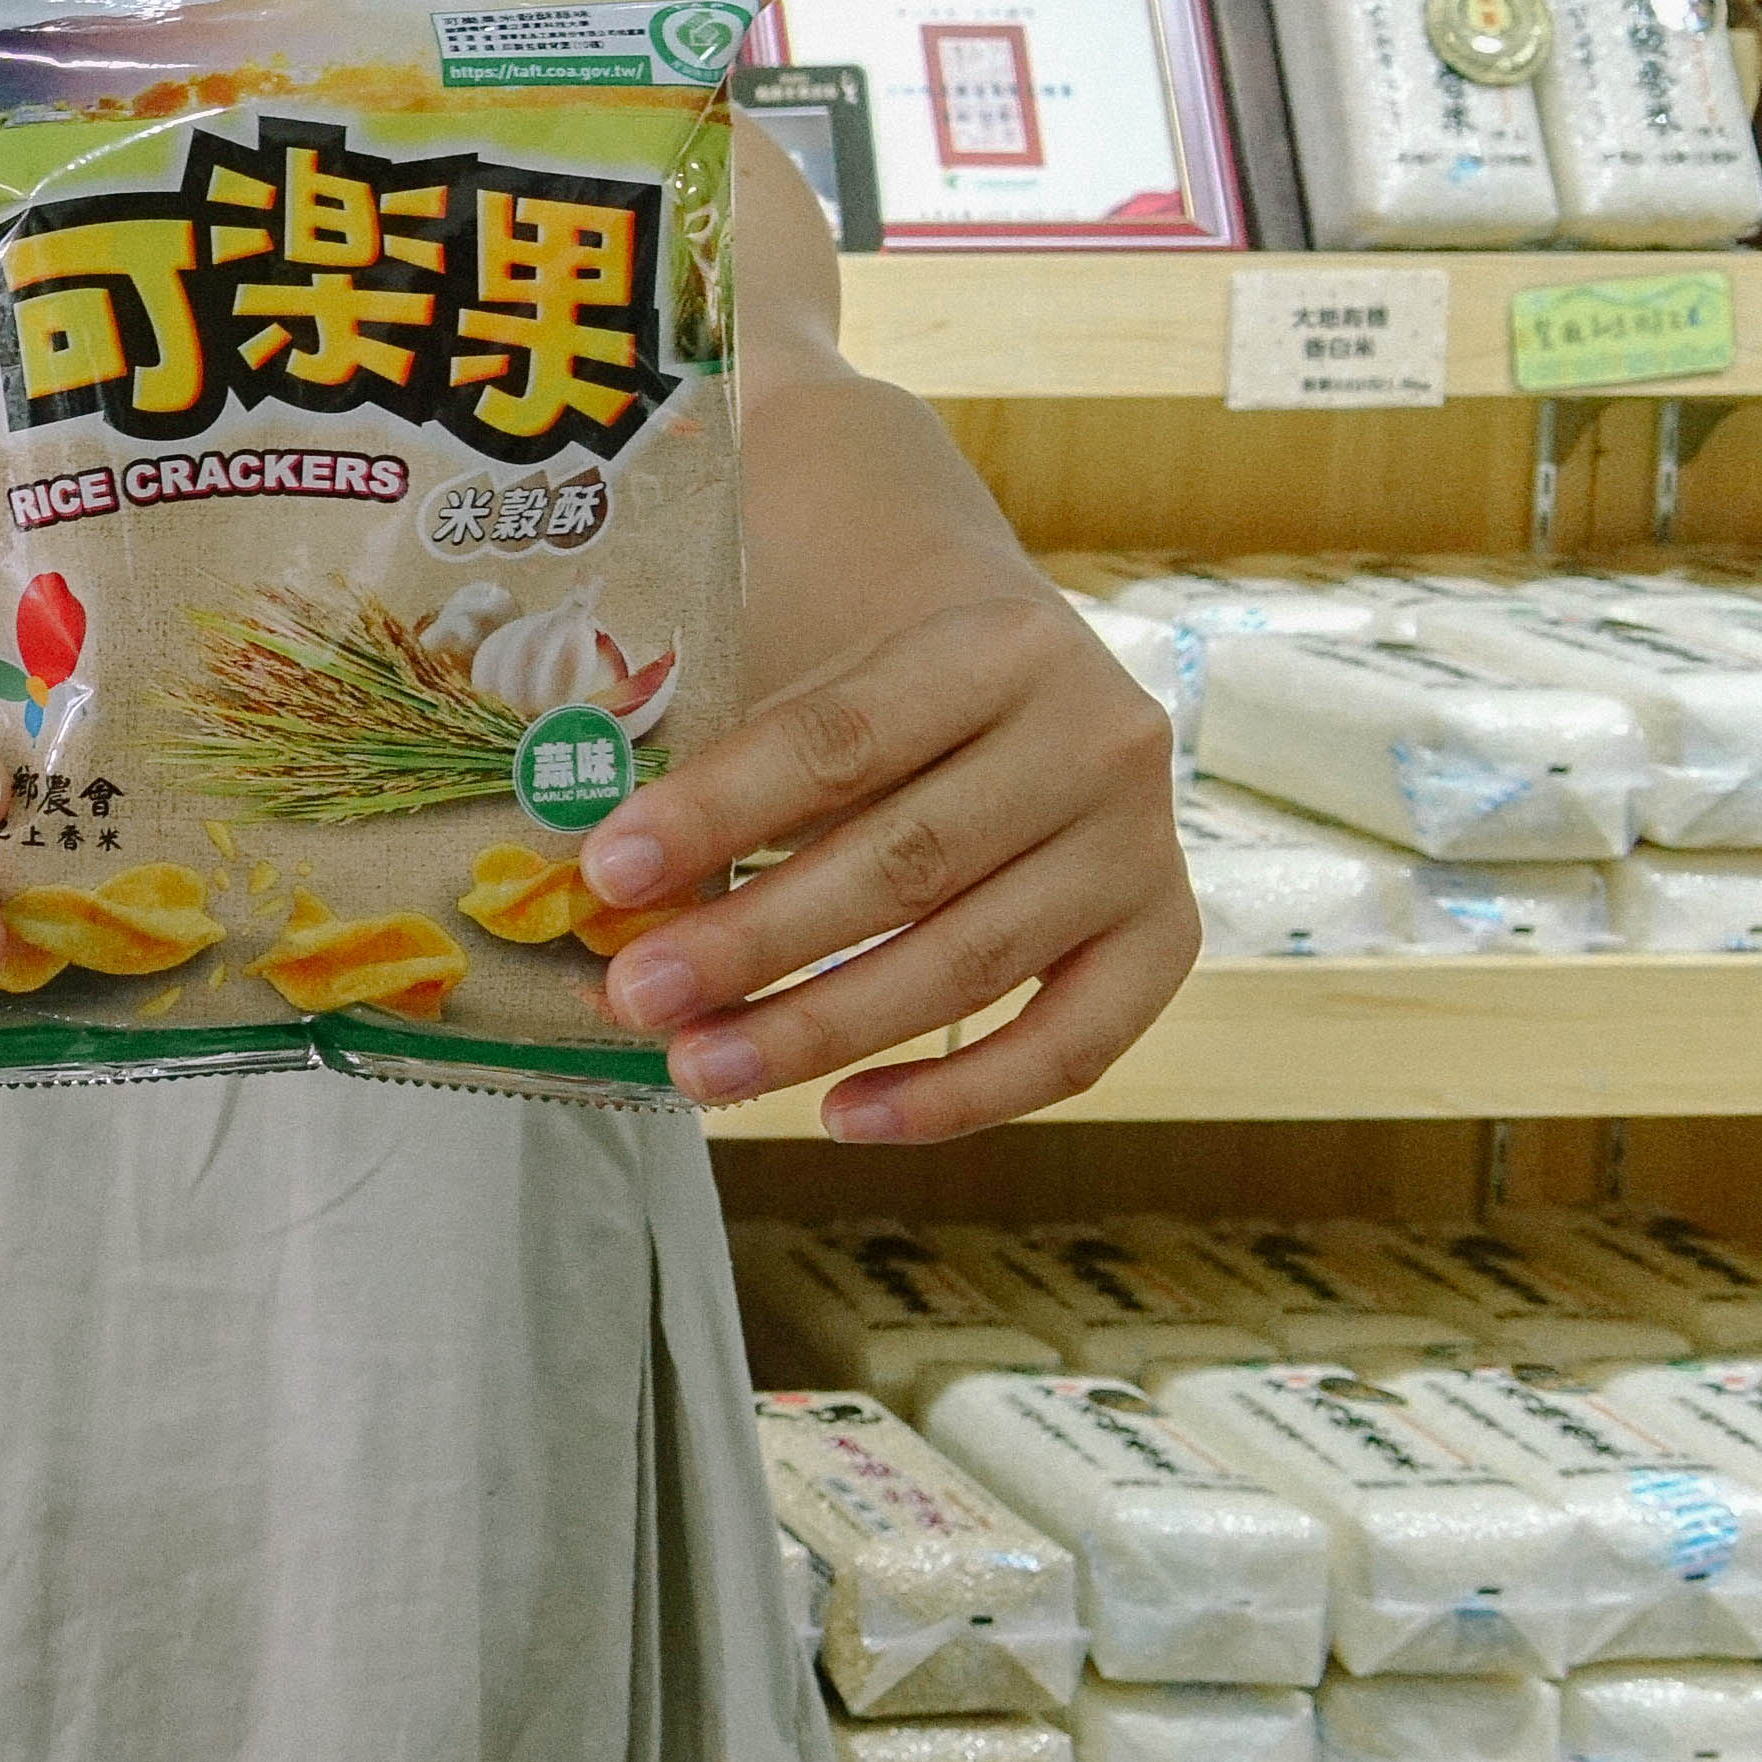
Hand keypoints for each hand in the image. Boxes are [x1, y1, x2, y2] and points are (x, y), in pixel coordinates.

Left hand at [586, 594, 1194, 1139]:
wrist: (1019, 652)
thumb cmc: (876, 667)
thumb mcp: (809, 657)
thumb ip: (721, 761)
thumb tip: (596, 907)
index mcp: (995, 644)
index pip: (839, 739)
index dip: (719, 811)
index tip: (608, 872)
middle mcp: (1096, 741)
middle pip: (907, 863)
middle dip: (756, 942)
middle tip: (638, 998)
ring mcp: (1142, 846)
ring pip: (972, 963)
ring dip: (823, 1030)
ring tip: (699, 1069)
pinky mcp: (1165, 935)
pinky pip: (1070, 1047)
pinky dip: (957, 1097)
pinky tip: (842, 1117)